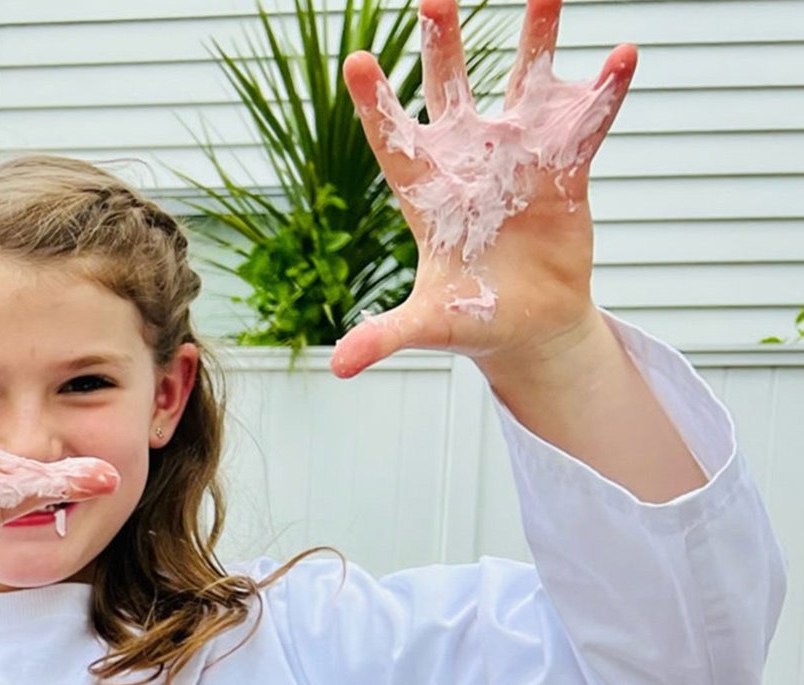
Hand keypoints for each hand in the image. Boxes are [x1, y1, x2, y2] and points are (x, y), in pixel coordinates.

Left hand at [332, 0, 635, 377]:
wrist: (528, 325)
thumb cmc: (471, 320)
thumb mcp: (430, 327)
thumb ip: (388, 335)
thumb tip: (341, 367)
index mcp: (425, 190)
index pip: (392, 136)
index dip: (375, 101)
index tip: (354, 60)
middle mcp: (469, 158)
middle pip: (449, 86)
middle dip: (441, 41)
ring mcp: (519, 154)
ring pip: (526, 79)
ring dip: (536, 34)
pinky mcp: (568, 166)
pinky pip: (588, 119)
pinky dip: (606, 90)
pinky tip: (624, 56)